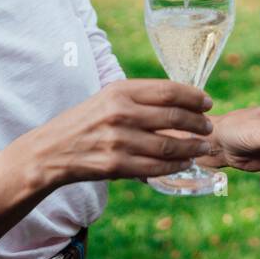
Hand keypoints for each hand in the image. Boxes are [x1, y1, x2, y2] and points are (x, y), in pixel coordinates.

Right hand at [28, 79, 213, 186]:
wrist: (51, 151)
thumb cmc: (85, 121)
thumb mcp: (108, 98)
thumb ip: (140, 97)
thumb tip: (180, 99)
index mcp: (120, 91)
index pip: (168, 91)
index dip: (194, 97)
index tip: (207, 103)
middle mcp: (121, 113)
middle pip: (174, 117)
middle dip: (198, 123)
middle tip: (208, 126)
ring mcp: (119, 141)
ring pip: (169, 146)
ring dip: (192, 147)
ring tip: (203, 146)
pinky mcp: (116, 165)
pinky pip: (156, 167)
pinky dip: (176, 165)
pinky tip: (185, 162)